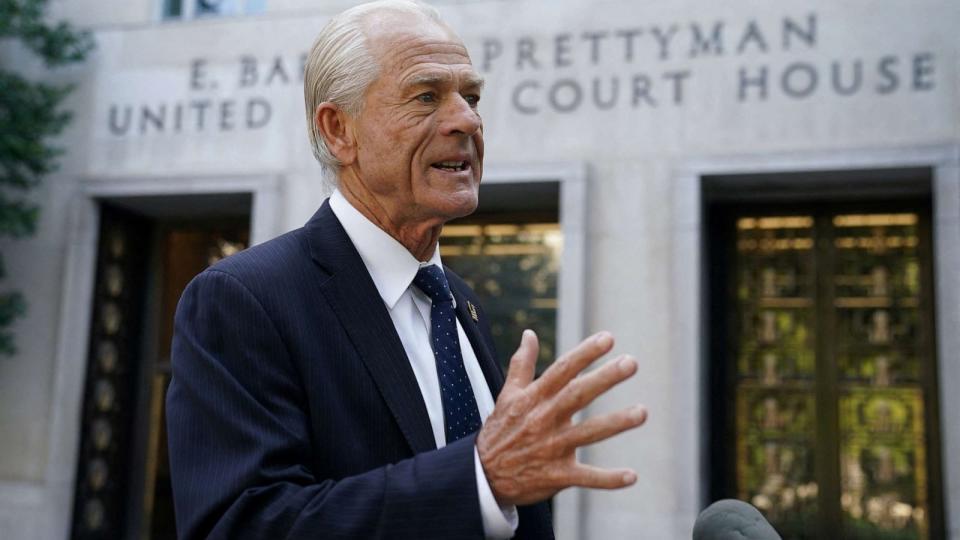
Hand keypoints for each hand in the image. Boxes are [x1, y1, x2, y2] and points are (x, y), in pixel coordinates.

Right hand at [476, 330, 646, 505]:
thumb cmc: (500, 431)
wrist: (482, 477)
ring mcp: (551, 448)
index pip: (562, 370)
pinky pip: (586, 477)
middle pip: (577, 395)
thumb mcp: (506, 395)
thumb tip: (529, 333)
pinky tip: (631, 476)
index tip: (608, 338)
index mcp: (534, 399)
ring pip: (588, 434)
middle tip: (631, 363)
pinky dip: (608, 479)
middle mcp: (544, 420)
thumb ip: (521, 364)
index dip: (584, 354)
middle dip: (605, 378)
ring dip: (616, 423)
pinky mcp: (557, 476)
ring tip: (642, 412)